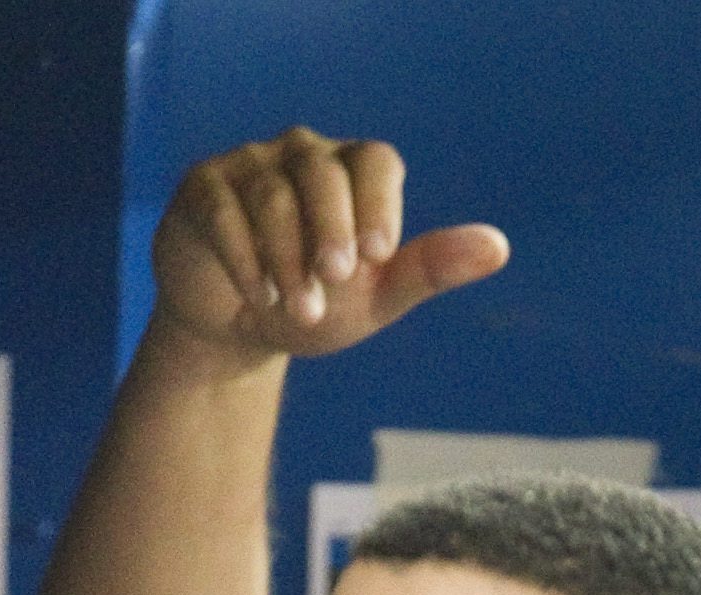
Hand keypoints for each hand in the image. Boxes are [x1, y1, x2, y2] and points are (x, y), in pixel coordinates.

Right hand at [151, 127, 508, 365]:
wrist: (237, 332)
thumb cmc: (316, 305)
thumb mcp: (376, 296)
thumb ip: (429, 269)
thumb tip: (498, 247)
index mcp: (352, 171)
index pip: (375, 161)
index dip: (379, 204)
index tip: (379, 257)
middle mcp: (301, 155)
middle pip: (322, 170)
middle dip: (331, 229)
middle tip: (337, 281)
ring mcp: (249, 165)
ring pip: (271, 195)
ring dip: (288, 258)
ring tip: (299, 310)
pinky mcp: (203, 188)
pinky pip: (224, 210)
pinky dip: (245, 257)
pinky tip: (260, 297)